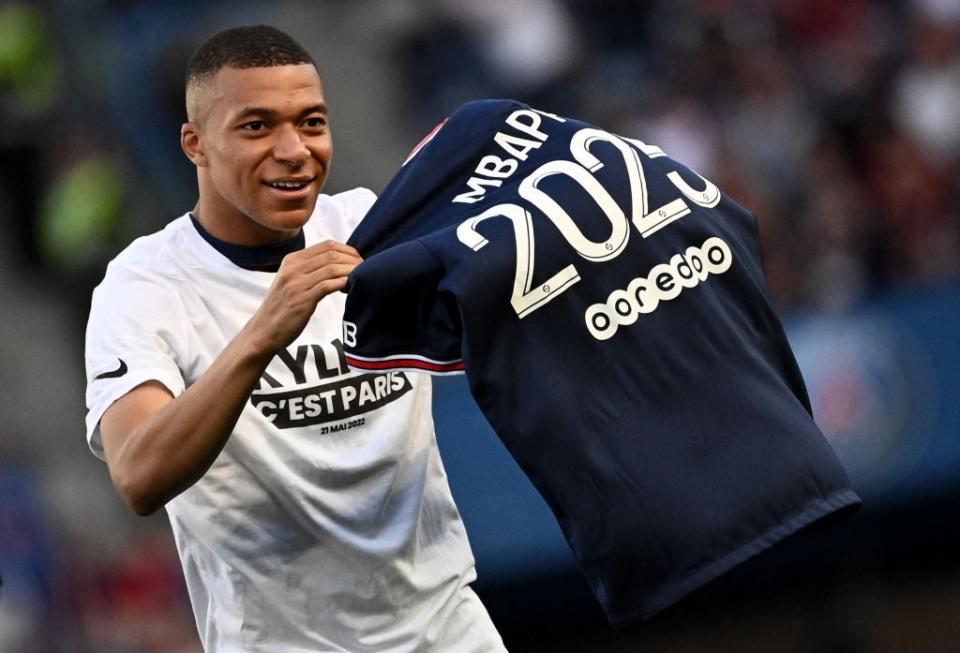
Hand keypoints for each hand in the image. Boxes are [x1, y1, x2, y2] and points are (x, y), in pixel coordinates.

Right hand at [246, 240, 361, 352]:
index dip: (348, 250)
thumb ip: (310, 269)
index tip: (358, 260)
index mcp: (292, 259)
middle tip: (365, 270)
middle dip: (353, 260)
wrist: (263, 331)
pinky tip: (351, 288)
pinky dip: (344, 283)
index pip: (327, 244)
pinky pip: (329, 285)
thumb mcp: (291, 280)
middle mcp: (293, 268)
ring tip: (361, 279)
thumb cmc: (282, 307)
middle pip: (332, 254)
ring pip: (332, 268)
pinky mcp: (302, 300)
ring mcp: (296, 283)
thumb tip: (338, 263)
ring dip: (351, 272)